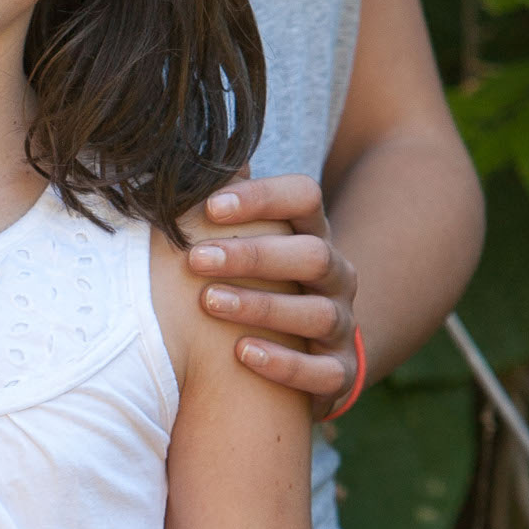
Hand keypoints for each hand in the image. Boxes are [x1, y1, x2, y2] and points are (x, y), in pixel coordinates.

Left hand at [188, 179, 358, 408]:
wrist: (302, 355)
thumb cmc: (257, 286)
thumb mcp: (245, 243)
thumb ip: (222, 206)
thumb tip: (187, 155)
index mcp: (313, 235)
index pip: (305, 197)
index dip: (262, 197)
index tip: (210, 206)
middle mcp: (336, 276)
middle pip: (312, 254)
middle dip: (252, 255)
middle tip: (195, 259)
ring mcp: (342, 325)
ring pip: (317, 313)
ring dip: (261, 306)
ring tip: (208, 302)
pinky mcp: (340, 373)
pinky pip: (323, 372)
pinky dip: (284, 364)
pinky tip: (242, 353)